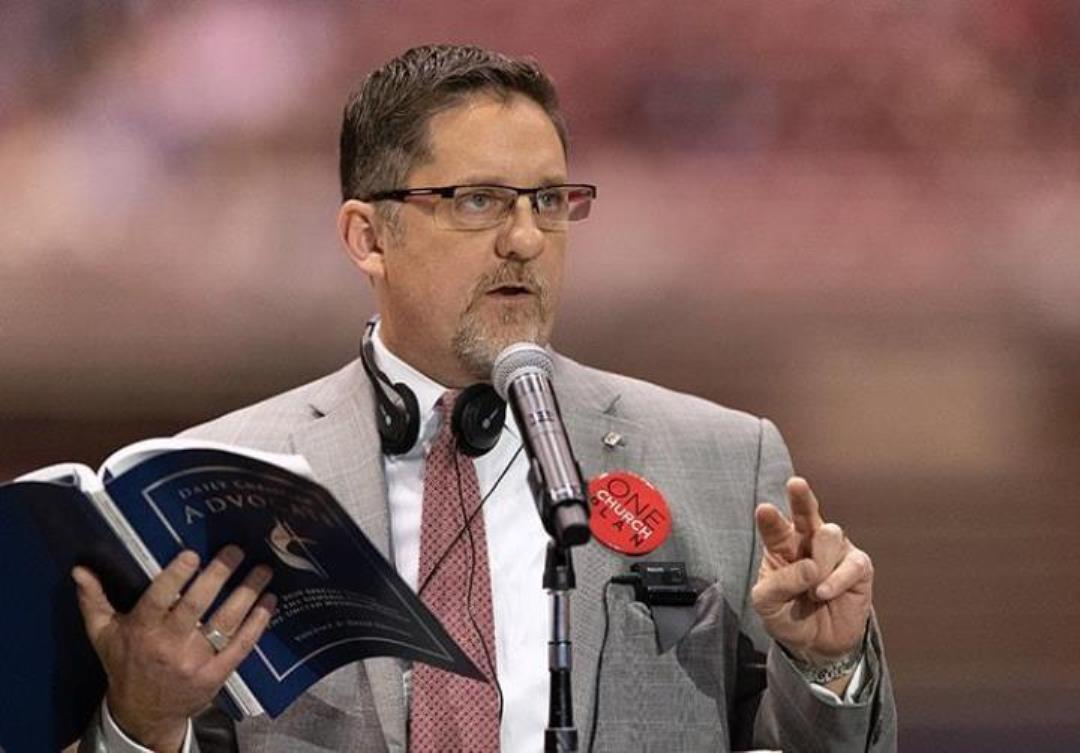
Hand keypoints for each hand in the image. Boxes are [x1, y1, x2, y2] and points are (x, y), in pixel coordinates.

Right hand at [72, 547, 275, 751]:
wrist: (142, 713)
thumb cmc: (124, 664)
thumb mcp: (102, 635)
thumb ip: (93, 600)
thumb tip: (80, 569)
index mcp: (141, 630)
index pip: (159, 599)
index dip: (176, 577)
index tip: (192, 554)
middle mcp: (169, 645)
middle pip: (197, 605)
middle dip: (219, 575)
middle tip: (236, 550)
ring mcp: (196, 661)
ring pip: (225, 622)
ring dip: (247, 593)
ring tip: (263, 570)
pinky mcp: (216, 675)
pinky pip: (241, 646)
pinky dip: (258, 623)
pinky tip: (269, 602)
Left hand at [751, 477, 872, 667]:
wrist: (815, 644)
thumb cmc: (787, 617)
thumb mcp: (767, 605)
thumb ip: (779, 583)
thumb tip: (810, 567)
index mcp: (780, 546)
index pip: (774, 527)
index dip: (770, 519)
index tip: (764, 510)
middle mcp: (808, 541)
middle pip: (806, 513)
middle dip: (802, 498)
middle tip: (796, 484)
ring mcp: (834, 551)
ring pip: (830, 536)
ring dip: (820, 563)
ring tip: (813, 590)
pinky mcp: (857, 566)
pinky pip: (852, 563)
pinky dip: (836, 581)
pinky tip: (824, 593)